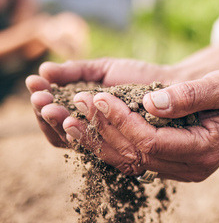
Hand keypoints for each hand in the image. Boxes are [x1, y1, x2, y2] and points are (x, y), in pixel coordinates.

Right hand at [27, 58, 172, 147]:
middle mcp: (97, 138)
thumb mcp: (104, 70)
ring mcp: (114, 147)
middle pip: (63, 135)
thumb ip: (76, 71)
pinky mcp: (135, 153)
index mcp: (86, 121)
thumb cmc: (141, 76)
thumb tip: (44, 71)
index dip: (44, 108)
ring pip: (82, 145)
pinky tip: (76, 116)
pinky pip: (109, 152)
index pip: (56, 122)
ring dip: (62, 125)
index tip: (36, 87)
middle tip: (40, 99)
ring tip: (51, 105)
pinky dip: (91, 136)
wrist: (178, 81)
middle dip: (49, 116)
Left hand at [61, 70, 218, 181]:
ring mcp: (182, 172)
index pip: (153, 143)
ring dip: (100, 141)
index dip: (123, 122)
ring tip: (72, 116)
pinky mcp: (172, 167)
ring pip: (131, 163)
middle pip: (137, 156)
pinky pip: (134, 161)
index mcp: (207, 150)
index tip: (99, 96)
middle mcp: (193, 168)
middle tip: (79, 101)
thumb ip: (191, 94)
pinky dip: (111, 144)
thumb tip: (151, 103)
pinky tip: (91, 126)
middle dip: (105, 129)